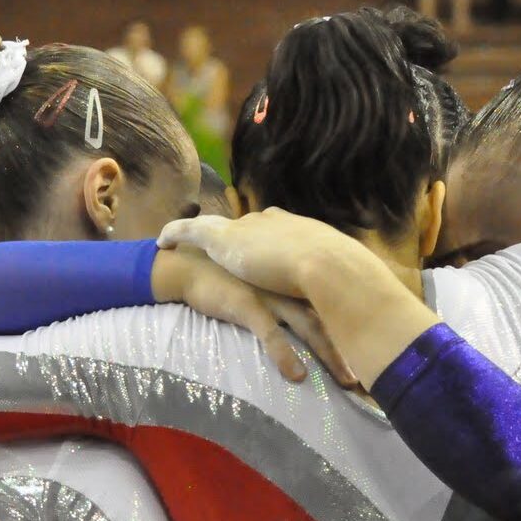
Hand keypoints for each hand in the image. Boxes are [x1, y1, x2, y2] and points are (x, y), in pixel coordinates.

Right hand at [153, 245, 355, 386]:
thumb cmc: (234, 275)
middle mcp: (292, 282)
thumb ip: (296, 292)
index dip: (360, 323)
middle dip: (354, 343)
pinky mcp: (248, 303)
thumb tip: (322, 316)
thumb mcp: (271, 280)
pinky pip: (270, 333)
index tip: (379, 348)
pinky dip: (285, 356)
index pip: (339, 298)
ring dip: (331, 355)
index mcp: (301, 275)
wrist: (192, 264)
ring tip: (348, 380)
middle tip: (374, 371)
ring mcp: (271, 292)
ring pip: (309, 326)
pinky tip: (296, 376)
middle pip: (333, 314)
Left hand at [158, 210, 380, 302]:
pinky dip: (176, 233)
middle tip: (229, 244)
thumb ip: (343, 286)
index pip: (281, 227)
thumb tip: (359, 297)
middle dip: (238, 233)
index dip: (270, 235)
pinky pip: (191, 232)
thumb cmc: (346, 277)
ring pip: (216, 226)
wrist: (330, 268)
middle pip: (249, 225)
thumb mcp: (347, 279)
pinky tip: (161, 241)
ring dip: (199, 232)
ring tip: (185, 238)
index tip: (266, 243)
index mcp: (300, 230)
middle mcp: (272, 222)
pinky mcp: (225, 242)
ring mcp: (248, 230)